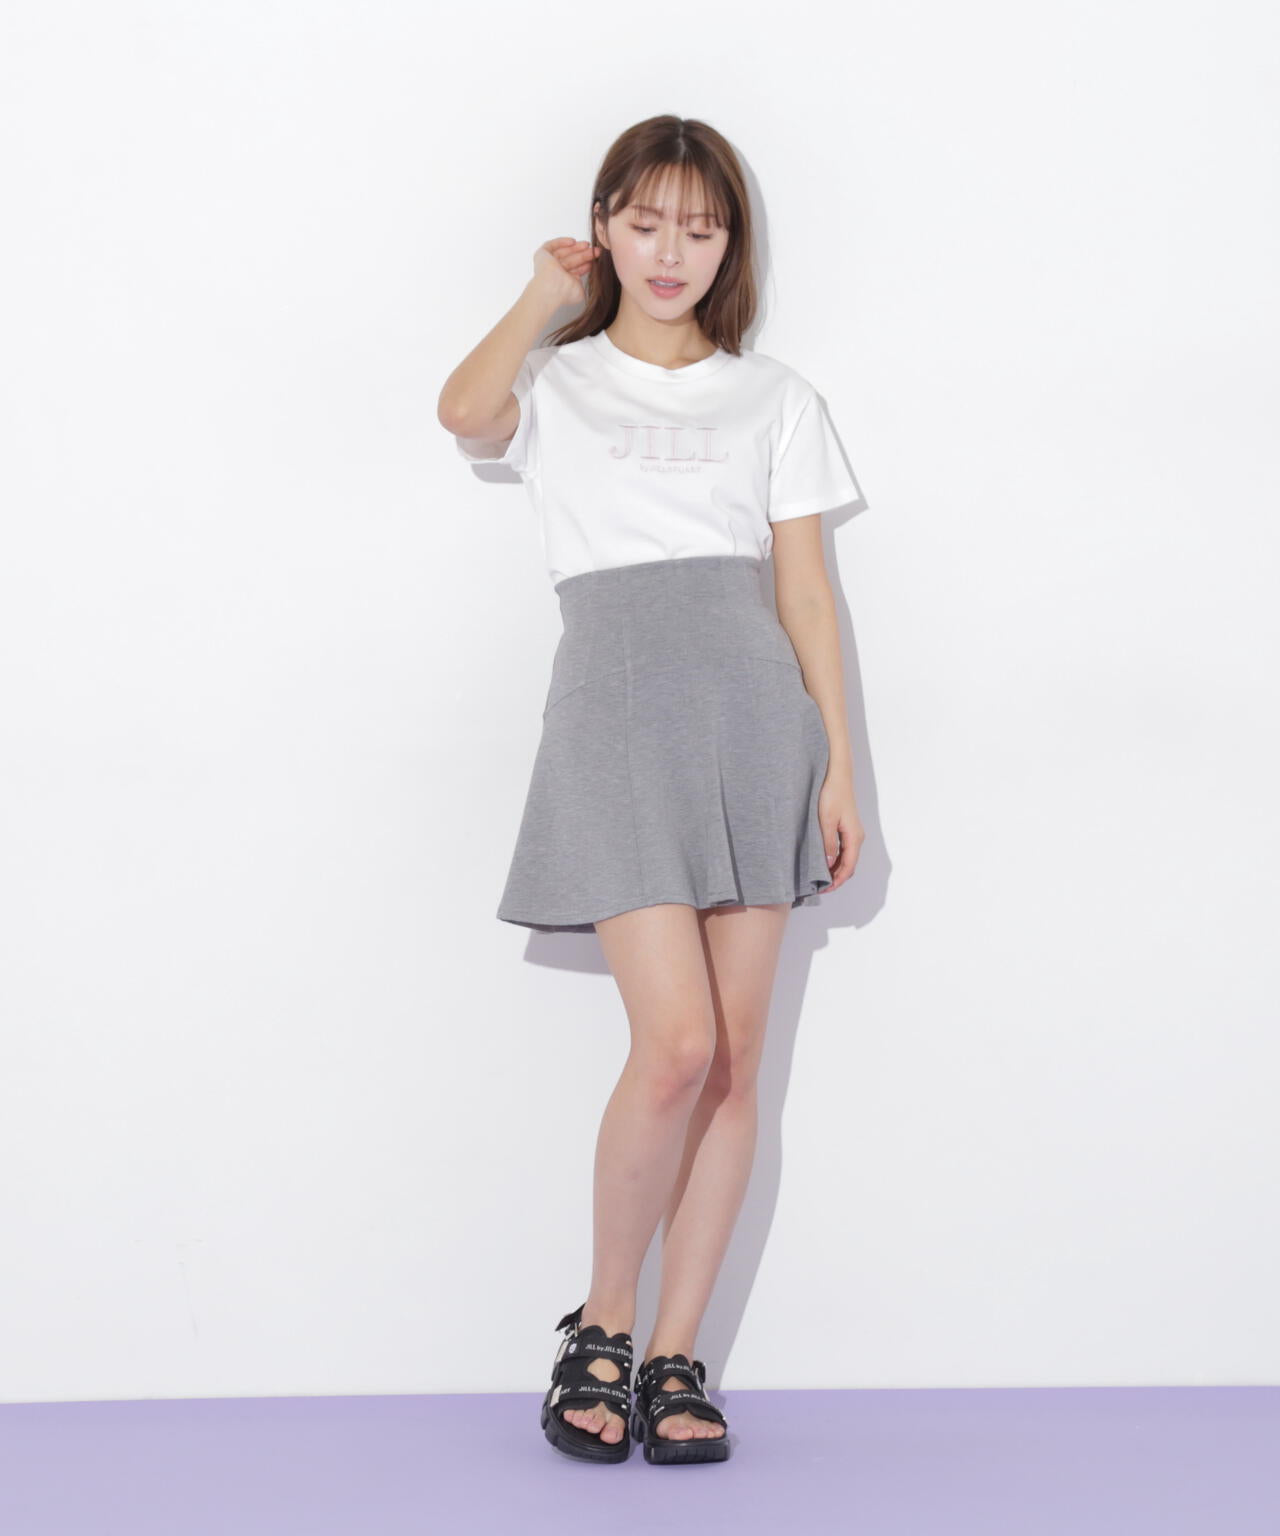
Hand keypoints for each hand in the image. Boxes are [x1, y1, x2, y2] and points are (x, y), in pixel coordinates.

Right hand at [530, 237, 599, 308]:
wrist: (552, 288)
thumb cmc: (564, 293)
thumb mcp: (579, 291)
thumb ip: (583, 285)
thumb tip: (587, 282)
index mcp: (562, 282)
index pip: (575, 270)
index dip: (585, 264)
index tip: (595, 260)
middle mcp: (554, 273)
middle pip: (571, 260)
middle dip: (584, 254)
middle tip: (595, 251)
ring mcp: (547, 264)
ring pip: (563, 252)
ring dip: (576, 248)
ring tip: (587, 245)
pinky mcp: (541, 255)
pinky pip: (552, 245)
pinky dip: (562, 242)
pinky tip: (573, 242)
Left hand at [817, 776, 864, 892]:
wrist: (836, 775)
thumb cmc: (831, 794)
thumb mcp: (826, 820)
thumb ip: (828, 843)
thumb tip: (830, 864)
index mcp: (854, 837)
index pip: (848, 866)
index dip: (837, 881)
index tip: (824, 889)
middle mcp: (856, 837)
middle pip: (849, 865)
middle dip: (836, 878)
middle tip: (818, 887)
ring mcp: (852, 832)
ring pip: (846, 858)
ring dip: (835, 869)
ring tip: (818, 877)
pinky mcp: (846, 827)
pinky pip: (843, 849)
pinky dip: (834, 859)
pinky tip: (822, 861)